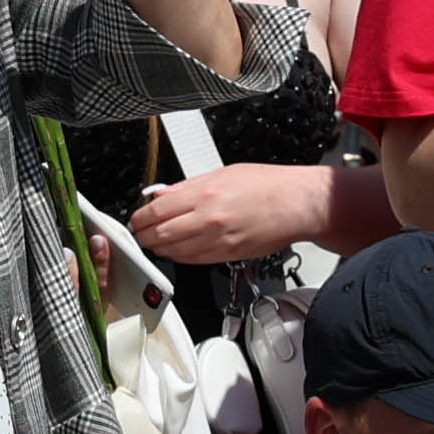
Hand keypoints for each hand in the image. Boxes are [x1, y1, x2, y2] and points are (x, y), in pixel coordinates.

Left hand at [125, 160, 331, 268]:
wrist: (297, 205)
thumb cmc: (267, 186)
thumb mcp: (222, 173)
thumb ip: (187, 186)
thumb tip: (162, 193)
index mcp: (204, 195)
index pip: (156, 210)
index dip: (139, 217)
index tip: (136, 218)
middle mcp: (208, 220)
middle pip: (159, 235)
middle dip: (143, 235)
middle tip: (139, 232)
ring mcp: (217, 241)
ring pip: (173, 252)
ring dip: (159, 248)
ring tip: (154, 241)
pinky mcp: (227, 256)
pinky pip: (193, 260)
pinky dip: (179, 256)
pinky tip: (176, 249)